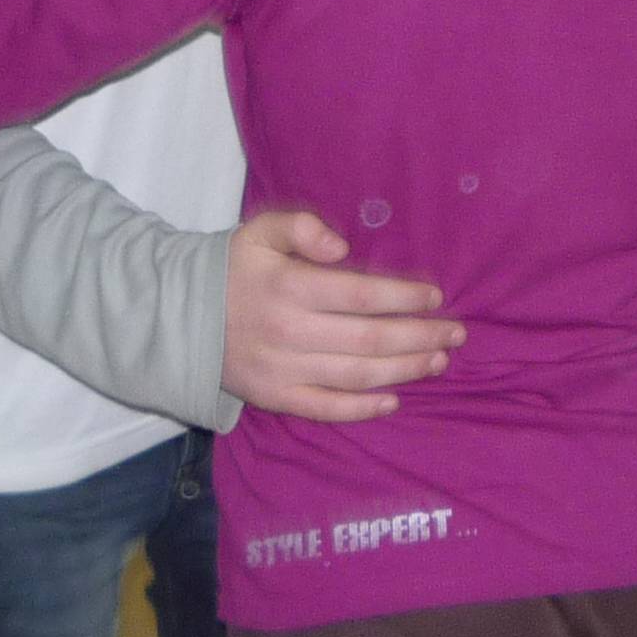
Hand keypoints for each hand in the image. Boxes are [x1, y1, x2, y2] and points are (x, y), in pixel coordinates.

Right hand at [223, 208, 463, 423]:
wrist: (180, 317)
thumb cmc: (233, 269)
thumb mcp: (260, 231)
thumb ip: (301, 227)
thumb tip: (343, 246)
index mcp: (290, 287)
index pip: (361, 295)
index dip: (404, 297)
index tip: (435, 296)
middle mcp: (290, 332)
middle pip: (370, 338)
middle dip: (420, 336)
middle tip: (456, 333)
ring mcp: (283, 369)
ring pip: (357, 375)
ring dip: (405, 369)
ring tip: (438, 361)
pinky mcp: (276, 397)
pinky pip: (327, 408)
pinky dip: (363, 408)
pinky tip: (394, 399)